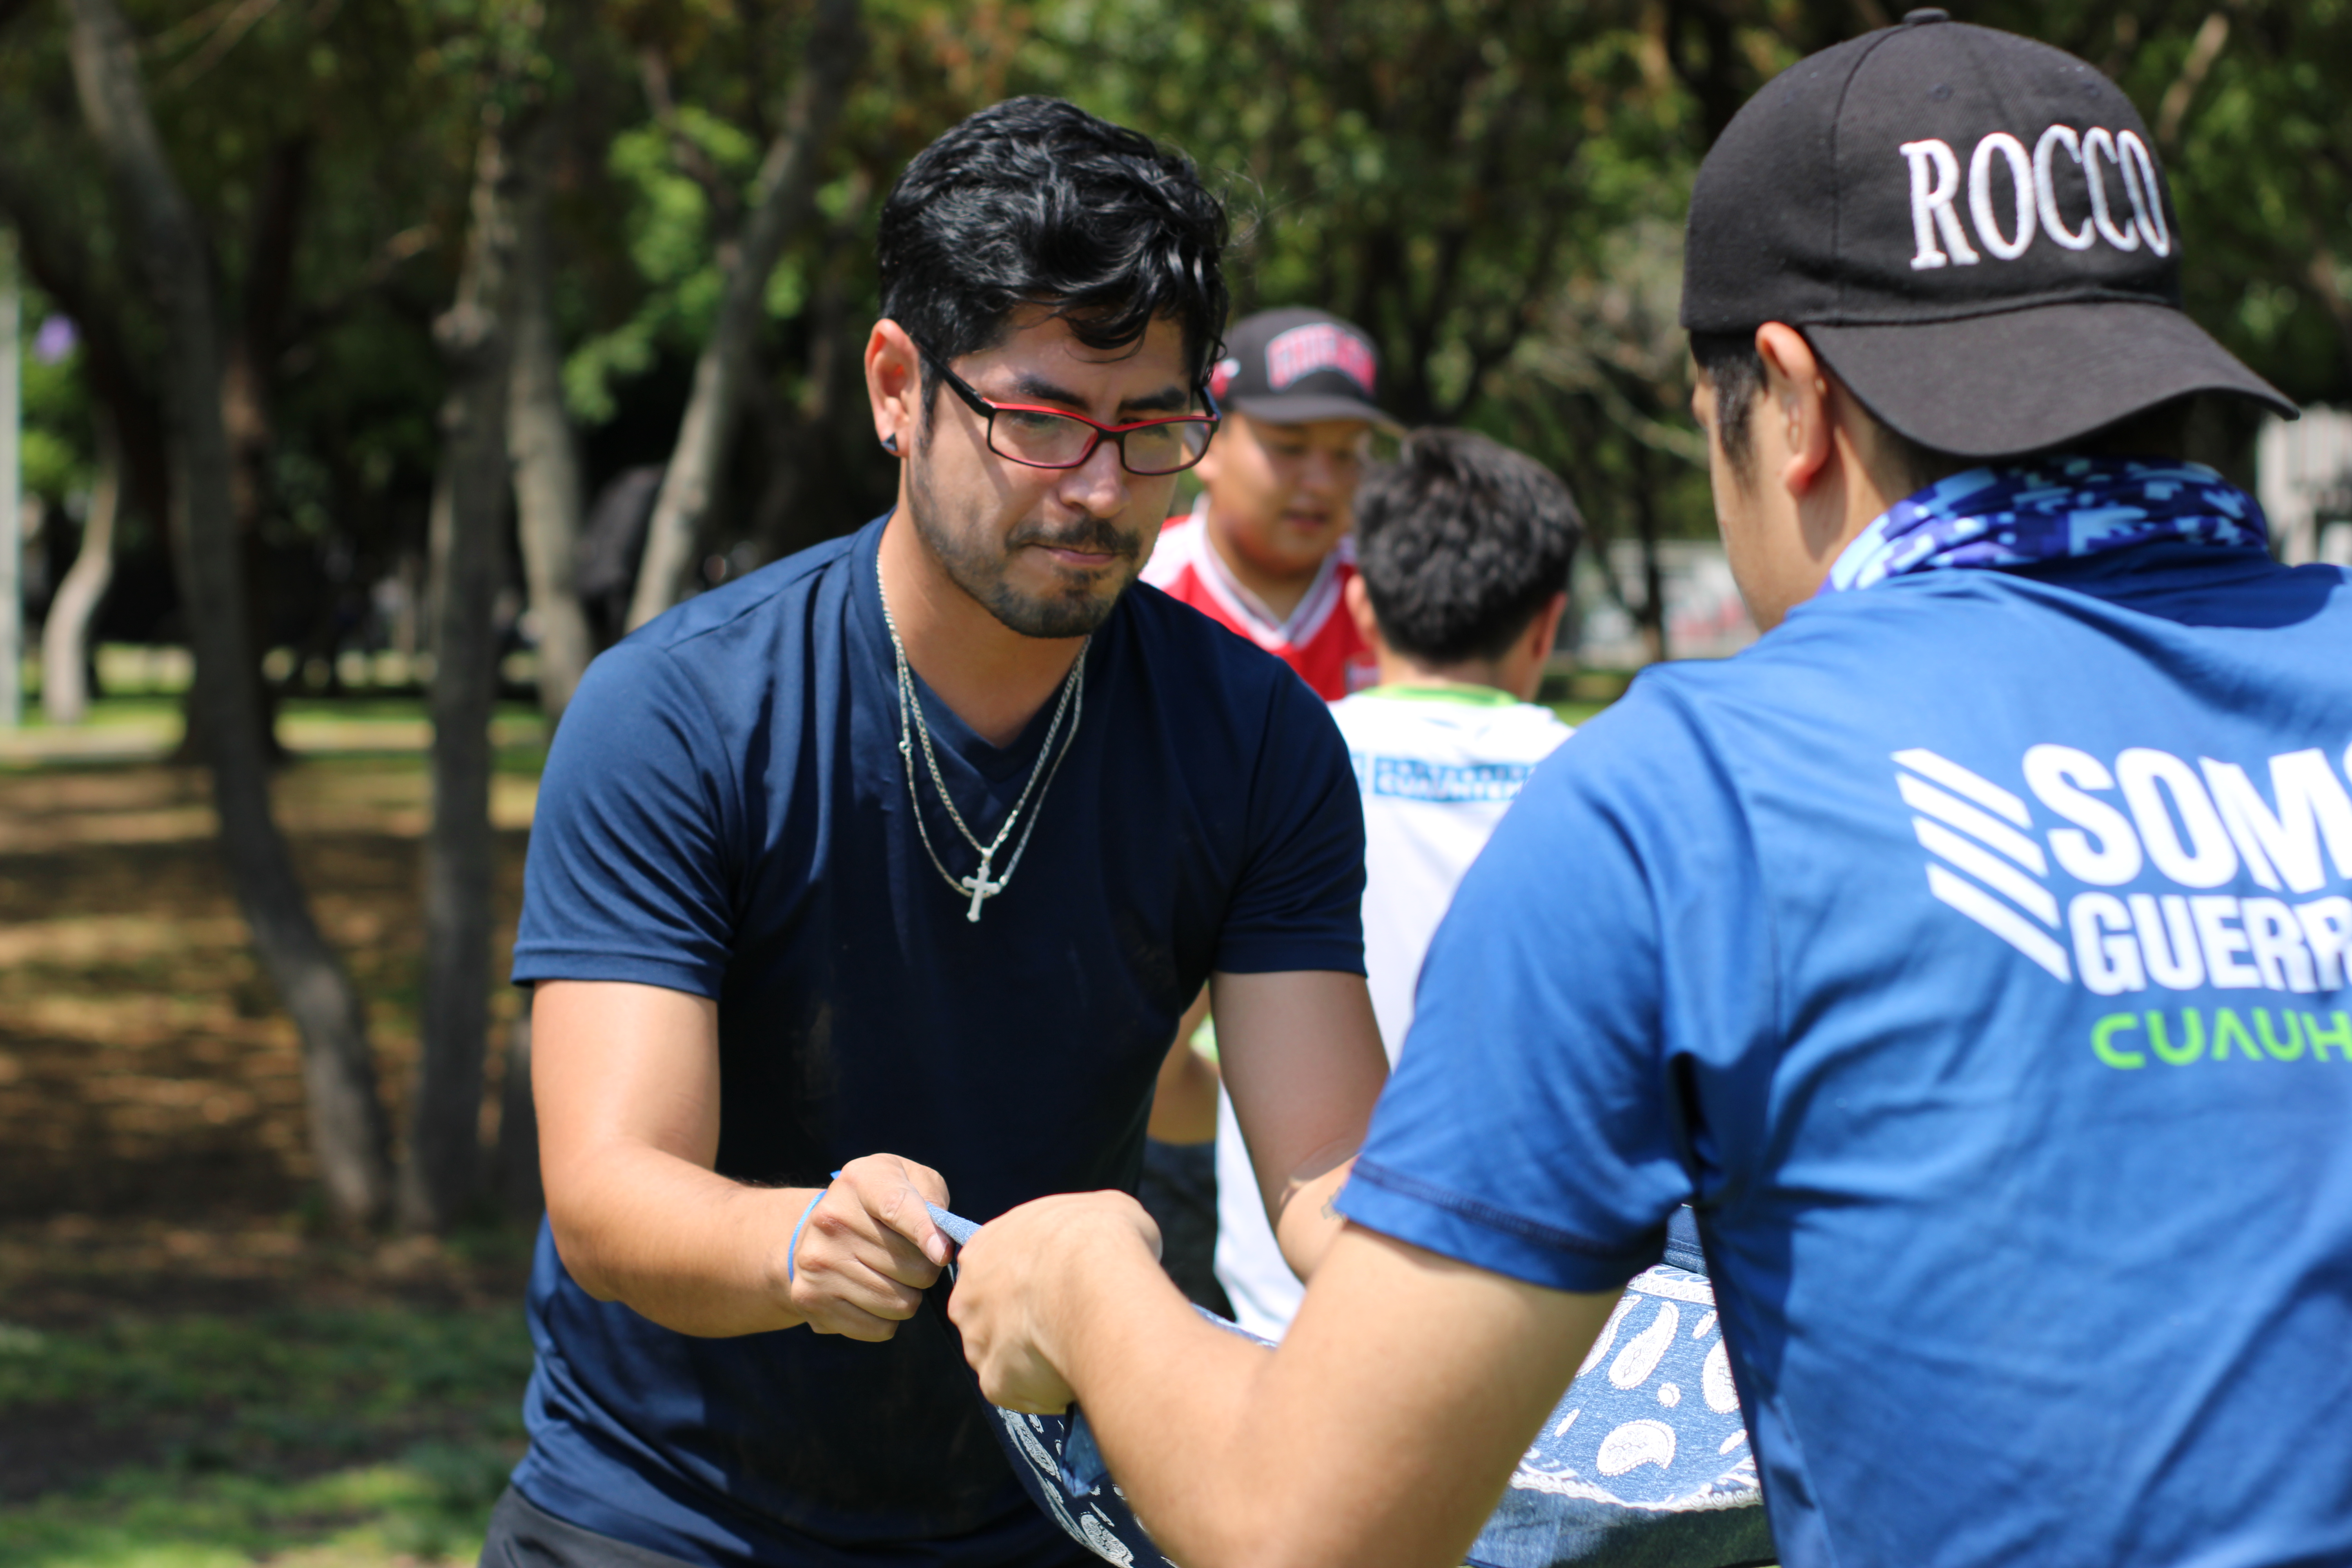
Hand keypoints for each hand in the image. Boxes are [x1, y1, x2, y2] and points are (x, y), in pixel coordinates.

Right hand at [784, 1154, 953, 1340]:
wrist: (815, 1232)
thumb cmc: (880, 1206)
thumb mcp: (908, 1180)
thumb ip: (933, 1199)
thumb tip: (942, 1245)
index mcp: (859, 1181)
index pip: (896, 1206)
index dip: (924, 1232)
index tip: (942, 1254)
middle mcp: (831, 1220)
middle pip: (911, 1266)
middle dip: (927, 1268)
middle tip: (914, 1259)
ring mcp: (817, 1262)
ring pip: (899, 1302)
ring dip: (909, 1296)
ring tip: (894, 1277)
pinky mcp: (811, 1299)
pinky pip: (879, 1328)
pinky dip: (888, 1319)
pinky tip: (874, 1296)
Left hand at [949, 1190, 1161, 1413]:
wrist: (1099, 1283)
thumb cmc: (1100, 1237)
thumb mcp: (1102, 1209)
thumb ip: (1084, 1230)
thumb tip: (1103, 1246)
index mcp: (985, 1247)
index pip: (998, 1269)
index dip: (1030, 1281)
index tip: (1058, 1289)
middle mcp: (969, 1294)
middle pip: (992, 1315)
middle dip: (1023, 1323)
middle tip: (1066, 1324)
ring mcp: (978, 1341)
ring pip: (1003, 1358)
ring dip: (1031, 1359)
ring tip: (1075, 1352)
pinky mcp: (994, 1382)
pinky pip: (1019, 1392)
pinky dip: (1044, 1390)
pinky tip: (1074, 1375)